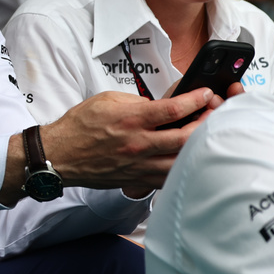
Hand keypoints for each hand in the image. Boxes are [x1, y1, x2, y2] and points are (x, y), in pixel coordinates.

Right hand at [45, 88, 221, 192]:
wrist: (60, 155)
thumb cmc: (80, 126)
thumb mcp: (107, 99)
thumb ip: (137, 101)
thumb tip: (159, 105)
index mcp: (131, 119)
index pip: (174, 110)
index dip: (196, 99)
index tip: (207, 93)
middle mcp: (138, 144)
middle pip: (186, 137)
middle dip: (206, 122)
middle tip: (213, 113)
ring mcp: (140, 165)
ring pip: (182, 160)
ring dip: (199, 146)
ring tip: (205, 135)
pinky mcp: (138, 179)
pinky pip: (169, 177)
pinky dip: (183, 167)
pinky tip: (189, 157)